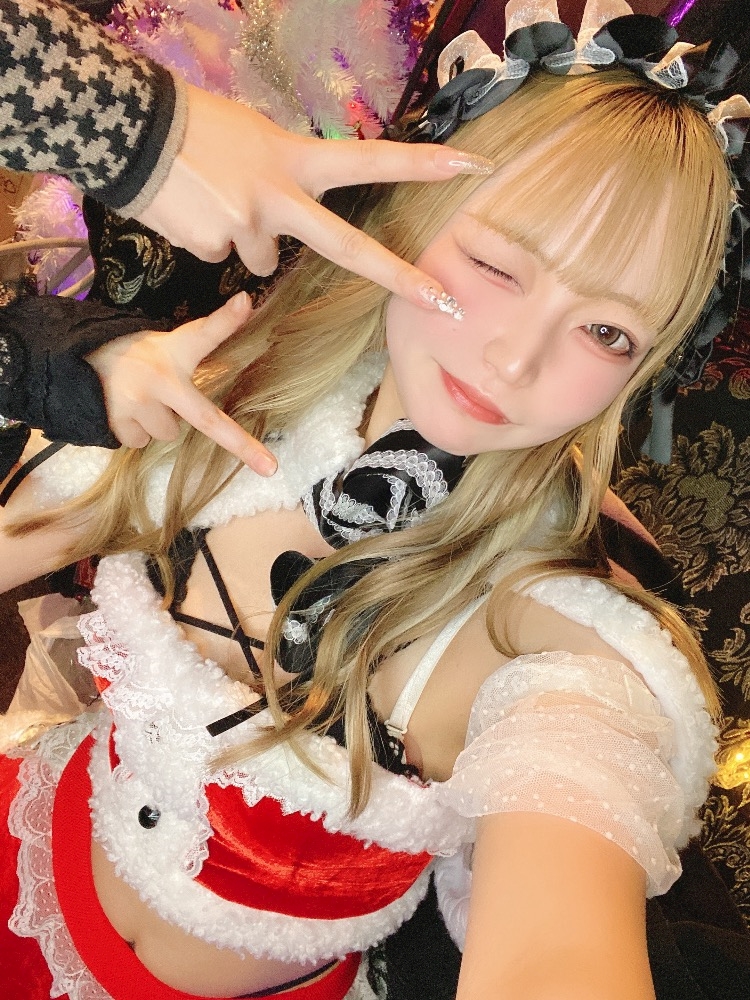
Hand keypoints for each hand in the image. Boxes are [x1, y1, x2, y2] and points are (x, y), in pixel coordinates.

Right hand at [86, 293, 277, 475]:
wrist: (76, 361)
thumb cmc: (135, 354)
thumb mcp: (172, 342)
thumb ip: (209, 334)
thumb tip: (246, 300)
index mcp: (174, 352)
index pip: (205, 333)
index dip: (227, 320)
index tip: (245, 302)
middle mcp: (159, 377)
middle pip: (204, 421)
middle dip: (236, 442)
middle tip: (247, 452)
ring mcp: (136, 402)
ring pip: (166, 433)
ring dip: (158, 423)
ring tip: (142, 398)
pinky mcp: (116, 420)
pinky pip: (139, 441)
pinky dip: (136, 431)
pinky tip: (125, 409)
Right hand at [135, 83, 492, 307]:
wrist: (127, 128)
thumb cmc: (196, 125)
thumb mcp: (254, 136)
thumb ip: (283, 176)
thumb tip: (281, 230)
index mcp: (295, 159)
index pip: (369, 160)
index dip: (421, 166)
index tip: (472, 166)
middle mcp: (280, 196)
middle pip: (347, 247)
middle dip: (397, 276)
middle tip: (442, 302)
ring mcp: (247, 226)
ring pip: (260, 256)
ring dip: (242, 236)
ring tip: (210, 198)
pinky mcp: (211, 247)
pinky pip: (221, 255)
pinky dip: (209, 238)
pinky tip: (190, 211)